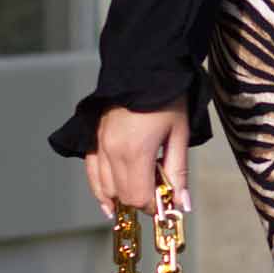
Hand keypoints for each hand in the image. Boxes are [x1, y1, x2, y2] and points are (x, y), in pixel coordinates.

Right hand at [84, 95, 191, 216]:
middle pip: (123, 196)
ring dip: (122, 196)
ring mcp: (100, 144)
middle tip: (158, 191)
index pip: (140, 198)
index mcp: (135, 152)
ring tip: (140, 190)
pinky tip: (109, 201)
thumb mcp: (179, 133)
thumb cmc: (167, 97)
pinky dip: (100, 188)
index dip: (155, 205)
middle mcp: (113, 151)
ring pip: (105, 188)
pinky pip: (92, 172)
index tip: (167, 200)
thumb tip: (182, 204)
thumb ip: (178, 171)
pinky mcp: (94, 138)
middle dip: (141, 200)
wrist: (144, 67)